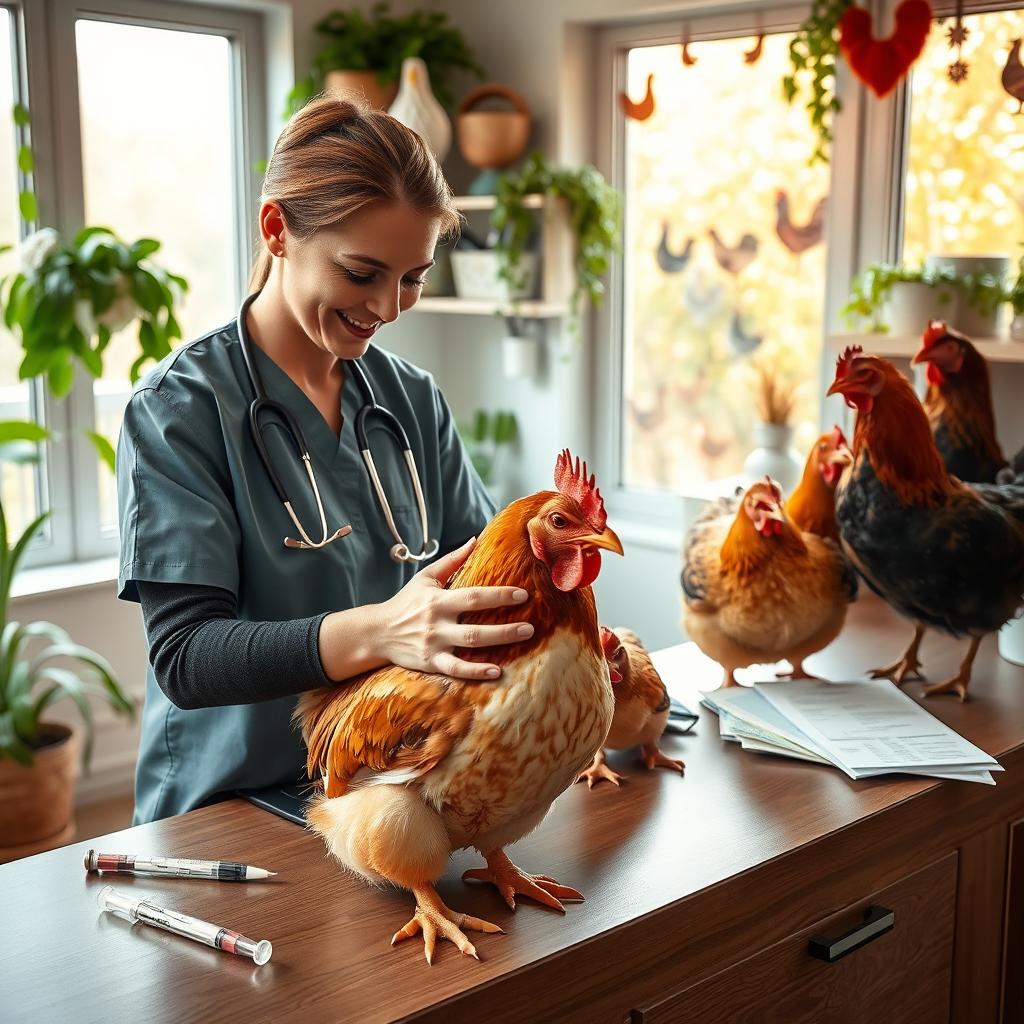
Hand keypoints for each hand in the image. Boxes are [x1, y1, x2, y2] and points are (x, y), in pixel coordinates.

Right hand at [372, 537, 532, 680]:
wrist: (377, 632)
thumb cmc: (406, 602)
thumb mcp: (425, 578)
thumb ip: (451, 561)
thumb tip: (475, 540)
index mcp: (438, 599)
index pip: (474, 596)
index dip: (499, 595)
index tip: (522, 595)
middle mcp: (437, 622)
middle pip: (476, 624)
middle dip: (505, 626)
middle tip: (531, 626)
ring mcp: (434, 644)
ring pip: (470, 645)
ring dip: (498, 642)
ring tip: (523, 638)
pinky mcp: (430, 662)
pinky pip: (456, 669)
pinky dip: (476, 672)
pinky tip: (496, 671)